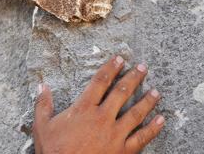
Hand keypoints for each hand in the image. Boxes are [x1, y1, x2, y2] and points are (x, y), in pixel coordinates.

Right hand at [33, 55, 164, 153]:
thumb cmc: (54, 152)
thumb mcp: (42, 126)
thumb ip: (43, 105)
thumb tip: (41, 86)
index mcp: (84, 109)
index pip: (100, 82)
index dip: (110, 68)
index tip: (119, 58)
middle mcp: (102, 117)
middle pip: (121, 92)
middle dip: (133, 78)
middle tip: (142, 67)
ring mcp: (115, 134)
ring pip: (136, 112)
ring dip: (147, 100)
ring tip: (156, 91)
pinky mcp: (123, 151)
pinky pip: (142, 137)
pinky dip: (153, 128)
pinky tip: (161, 119)